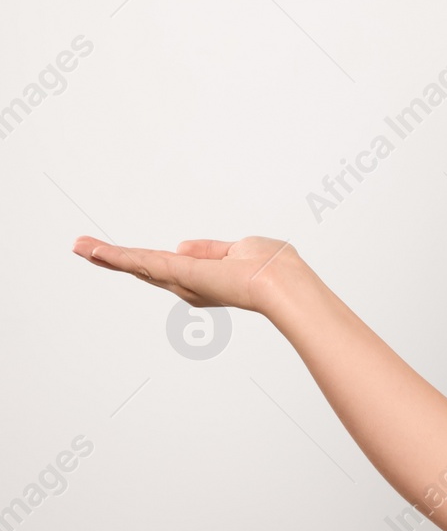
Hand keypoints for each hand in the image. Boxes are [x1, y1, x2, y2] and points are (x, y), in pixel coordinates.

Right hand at [70, 234, 313, 316]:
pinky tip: (91, 249)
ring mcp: (182, 280)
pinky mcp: (178, 273)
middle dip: (116, 259)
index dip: (150, 261)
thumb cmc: (274, 268)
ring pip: (138, 264)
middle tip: (84, 248)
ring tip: (80, 246)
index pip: (171, 267)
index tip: (127, 254)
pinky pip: (141, 261)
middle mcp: (190, 284)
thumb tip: (182, 245)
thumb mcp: (242, 249)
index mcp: (206, 277)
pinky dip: (116, 255)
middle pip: (146, 268)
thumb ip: (212, 249)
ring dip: (108, 255)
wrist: (281, 284)